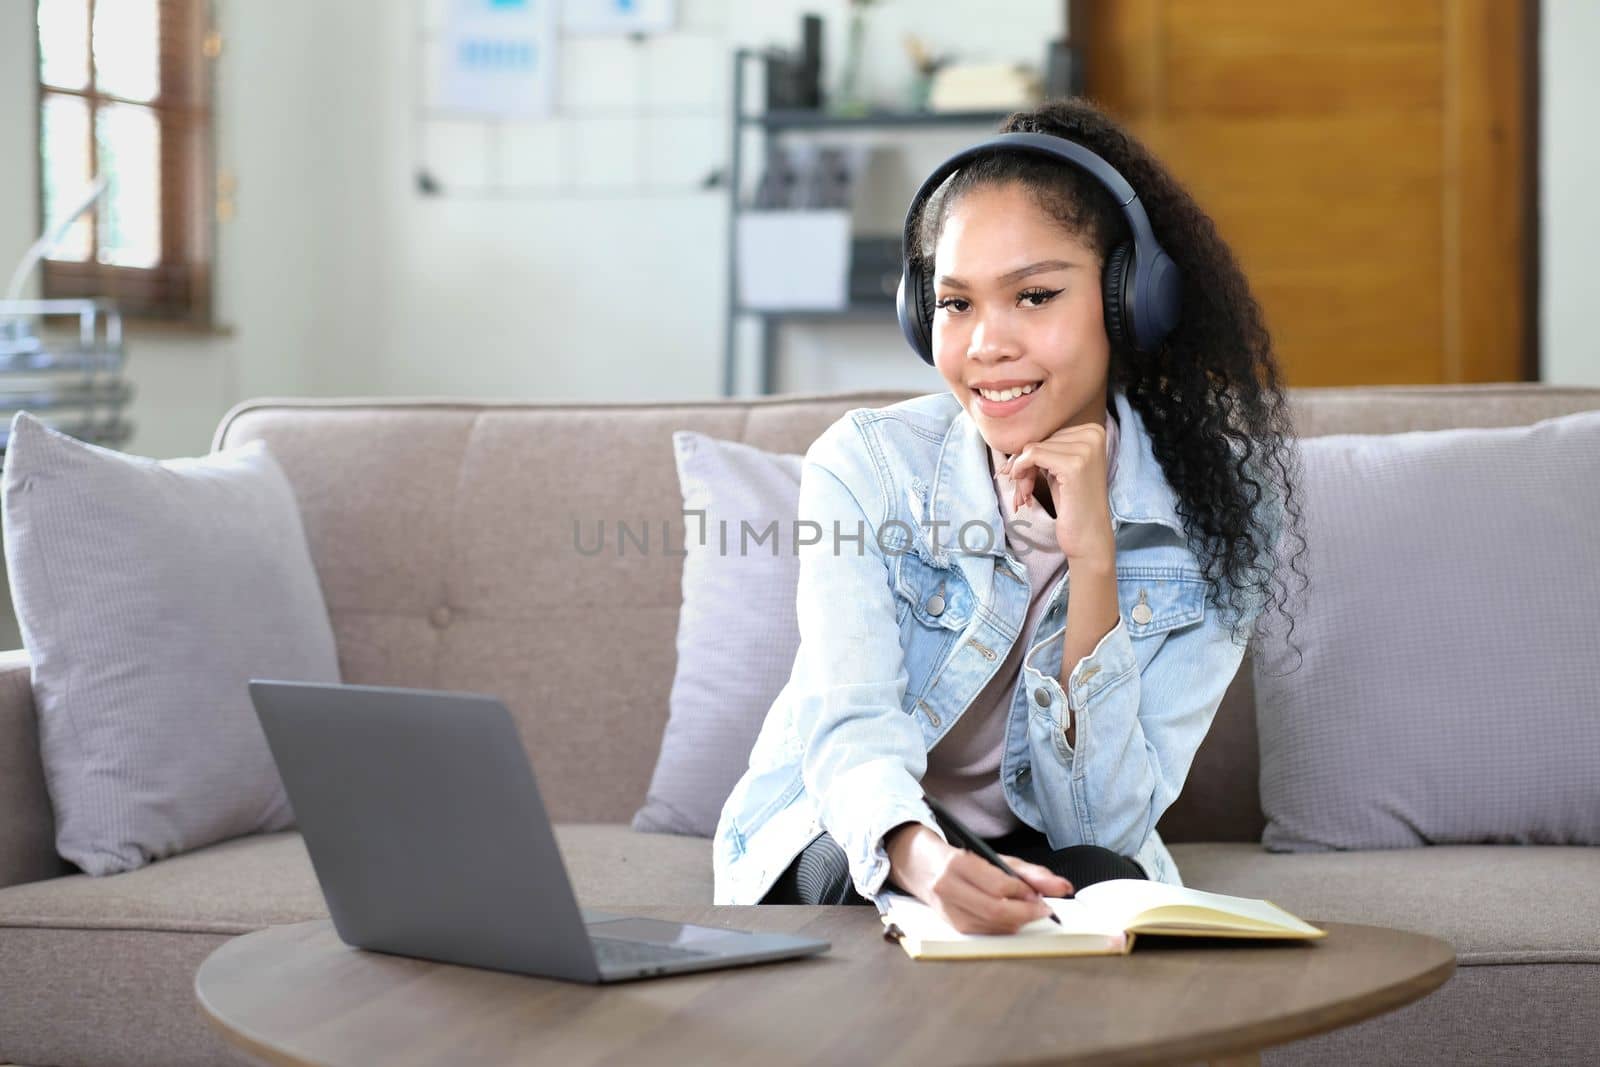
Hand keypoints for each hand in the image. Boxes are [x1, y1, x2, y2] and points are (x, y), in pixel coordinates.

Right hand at [885, 823, 1072, 934]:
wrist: (917, 864)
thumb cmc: (957, 858)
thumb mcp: (992, 857)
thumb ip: (1028, 872)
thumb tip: (1062, 887)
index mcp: (958, 864)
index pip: (998, 885)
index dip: (1025, 893)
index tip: (1042, 894)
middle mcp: (948, 887)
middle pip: (995, 910)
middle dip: (1026, 913)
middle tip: (1043, 909)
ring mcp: (947, 909)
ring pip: (991, 926)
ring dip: (1017, 922)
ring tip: (1027, 912)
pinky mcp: (950, 925)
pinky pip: (984, 933)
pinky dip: (1003, 928)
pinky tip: (1011, 920)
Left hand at [999, 421, 1115, 562]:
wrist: (1089, 536)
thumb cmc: (1072, 502)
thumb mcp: (1060, 466)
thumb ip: (1048, 446)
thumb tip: (1015, 434)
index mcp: (1093, 430)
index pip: (1047, 432)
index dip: (1031, 455)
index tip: (1025, 477)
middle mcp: (1093, 434)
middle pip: (1039, 439)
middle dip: (1025, 465)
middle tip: (1025, 490)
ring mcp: (1086, 448)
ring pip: (1032, 448)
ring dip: (1022, 474)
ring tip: (1027, 495)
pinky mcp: (1074, 464)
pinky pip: (1031, 455)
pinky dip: (1021, 472)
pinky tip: (1026, 493)